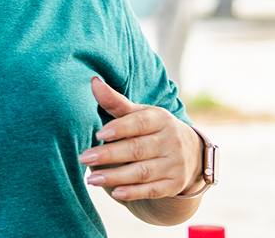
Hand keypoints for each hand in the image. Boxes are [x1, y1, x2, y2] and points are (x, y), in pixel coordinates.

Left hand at [78, 77, 203, 200]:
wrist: (191, 153)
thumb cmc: (153, 129)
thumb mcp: (139, 113)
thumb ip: (115, 102)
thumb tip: (93, 82)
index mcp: (160, 119)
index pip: (139, 123)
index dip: (119, 128)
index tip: (98, 134)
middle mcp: (171, 141)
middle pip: (137, 149)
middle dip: (109, 155)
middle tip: (83, 158)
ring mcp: (174, 164)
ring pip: (142, 172)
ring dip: (116, 177)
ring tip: (91, 179)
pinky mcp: (174, 184)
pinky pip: (152, 190)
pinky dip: (134, 192)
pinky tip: (115, 192)